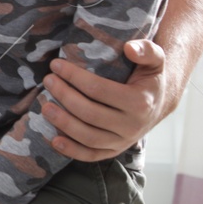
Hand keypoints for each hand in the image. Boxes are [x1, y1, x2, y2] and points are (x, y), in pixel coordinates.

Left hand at [45, 39, 167, 160]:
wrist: (157, 104)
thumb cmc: (149, 78)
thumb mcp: (155, 60)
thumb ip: (146, 50)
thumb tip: (128, 48)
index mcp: (140, 102)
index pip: (99, 89)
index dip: (74, 76)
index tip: (56, 64)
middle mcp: (132, 125)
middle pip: (90, 113)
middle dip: (64, 96)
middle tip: (48, 80)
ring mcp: (123, 141)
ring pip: (89, 137)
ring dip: (63, 123)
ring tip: (44, 106)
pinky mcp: (114, 150)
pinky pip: (92, 155)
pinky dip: (72, 151)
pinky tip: (54, 141)